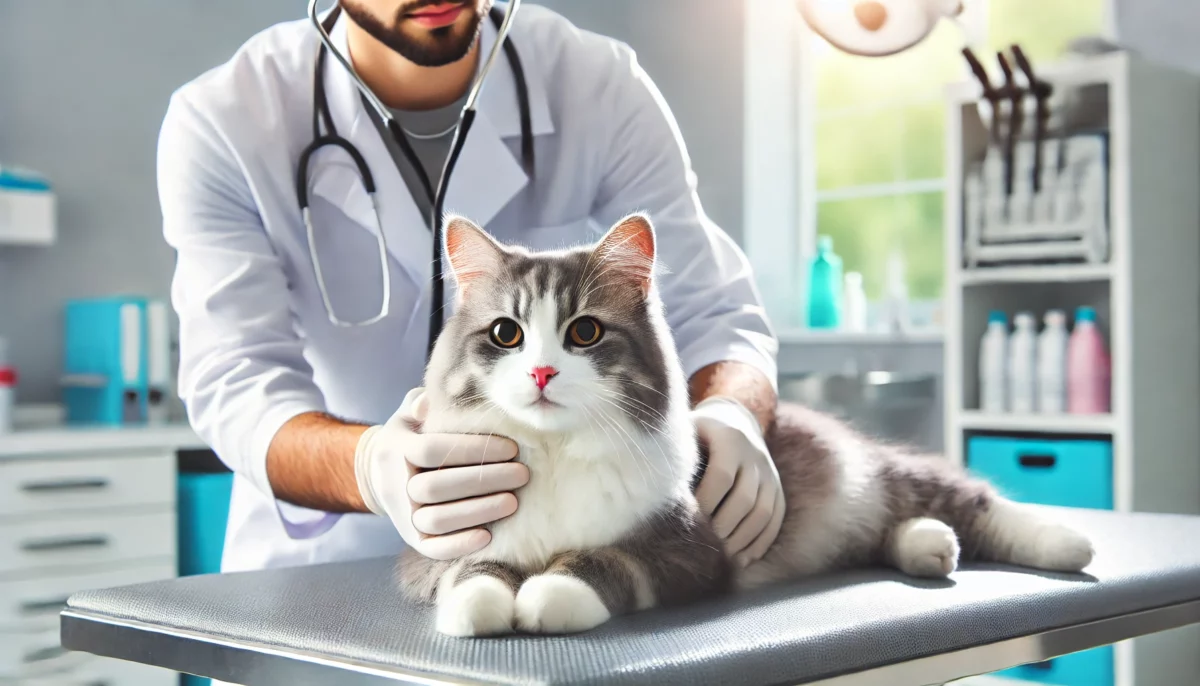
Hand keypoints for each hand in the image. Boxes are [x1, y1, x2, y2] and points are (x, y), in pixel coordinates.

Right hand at [355, 388, 527, 559]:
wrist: (380, 476)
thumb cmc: (410, 438)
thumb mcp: (409, 416)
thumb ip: (420, 403)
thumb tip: (430, 401)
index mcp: (398, 450)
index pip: (433, 450)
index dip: (473, 449)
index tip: (511, 448)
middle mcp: (397, 486)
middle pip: (439, 486)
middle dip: (484, 480)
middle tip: (522, 474)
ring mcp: (405, 516)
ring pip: (438, 519)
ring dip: (478, 511)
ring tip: (513, 502)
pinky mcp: (415, 539)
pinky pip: (434, 548)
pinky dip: (460, 545)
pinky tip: (489, 536)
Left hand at [691, 395, 784, 566]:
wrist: (737, 420)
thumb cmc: (698, 433)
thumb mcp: (686, 432)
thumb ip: (675, 456)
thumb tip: (655, 492)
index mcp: (730, 438)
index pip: (721, 476)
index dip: (705, 502)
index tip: (687, 521)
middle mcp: (755, 455)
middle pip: (744, 499)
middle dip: (723, 527)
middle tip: (703, 548)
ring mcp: (770, 473)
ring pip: (763, 513)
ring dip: (742, 540)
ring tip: (722, 558)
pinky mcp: (778, 488)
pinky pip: (776, 519)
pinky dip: (760, 541)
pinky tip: (743, 558)